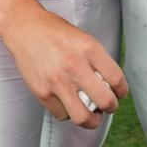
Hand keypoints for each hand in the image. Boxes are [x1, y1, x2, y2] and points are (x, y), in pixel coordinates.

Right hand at [0, 2, 127, 127]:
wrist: (24, 27)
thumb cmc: (54, 31)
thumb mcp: (83, 37)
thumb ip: (97, 59)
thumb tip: (110, 83)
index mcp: (89, 48)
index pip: (117, 78)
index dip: (122, 91)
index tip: (120, 93)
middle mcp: (75, 65)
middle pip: (105, 101)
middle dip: (111, 108)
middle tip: (108, 106)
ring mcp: (57, 81)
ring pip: (83, 117)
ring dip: (91, 119)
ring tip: (91, 113)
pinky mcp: (42, 92)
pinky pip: (62, 114)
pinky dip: (68, 113)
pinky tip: (69, 104)